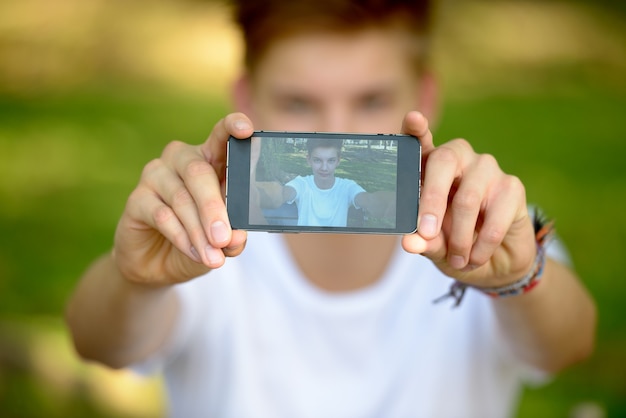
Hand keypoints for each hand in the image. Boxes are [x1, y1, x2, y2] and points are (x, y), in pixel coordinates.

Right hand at [112, 113, 253, 285]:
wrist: (159, 265)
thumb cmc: (199, 240)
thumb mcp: (223, 242)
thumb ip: (234, 236)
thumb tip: (238, 236)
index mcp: (210, 160)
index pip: (221, 135)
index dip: (232, 127)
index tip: (246, 130)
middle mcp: (182, 160)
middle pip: (199, 172)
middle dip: (214, 207)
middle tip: (224, 237)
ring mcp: (156, 175)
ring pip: (181, 198)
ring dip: (199, 231)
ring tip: (213, 257)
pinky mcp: (137, 199)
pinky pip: (162, 215)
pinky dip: (182, 237)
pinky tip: (195, 252)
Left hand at [401, 111, 536, 287]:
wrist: (494, 263)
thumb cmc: (453, 246)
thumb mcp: (434, 247)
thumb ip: (422, 241)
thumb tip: (410, 242)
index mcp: (429, 167)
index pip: (420, 143)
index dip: (416, 130)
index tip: (413, 120)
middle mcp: (458, 160)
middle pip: (444, 161)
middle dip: (431, 200)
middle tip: (425, 232)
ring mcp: (486, 169)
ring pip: (467, 198)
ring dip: (459, 238)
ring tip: (457, 260)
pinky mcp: (511, 186)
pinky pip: (494, 219)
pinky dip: (481, 246)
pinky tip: (476, 258)